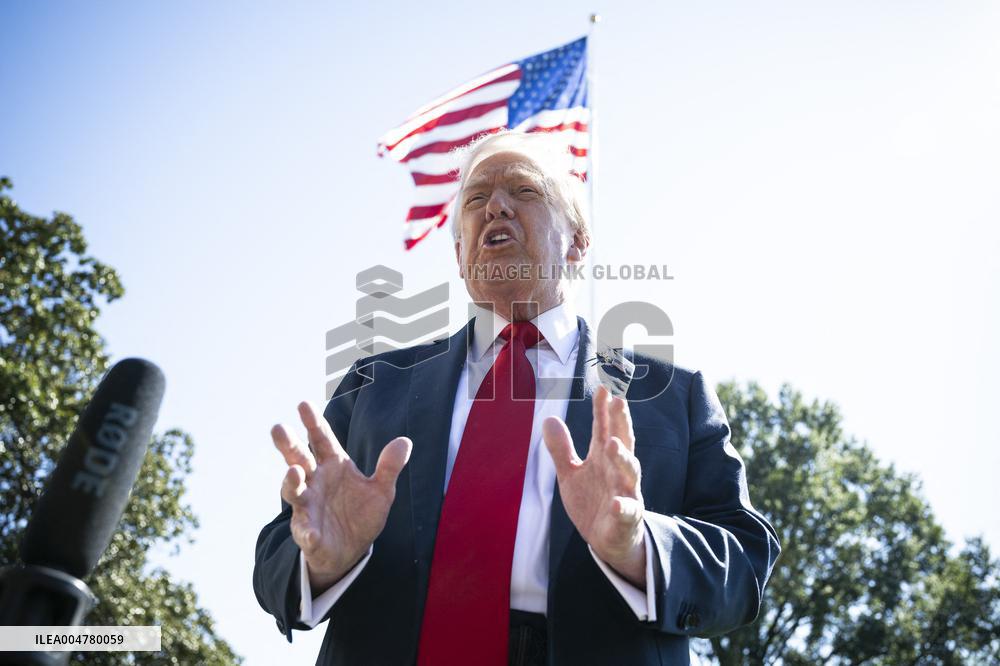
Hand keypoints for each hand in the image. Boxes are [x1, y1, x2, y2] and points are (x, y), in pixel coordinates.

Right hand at [272, 401, 411, 592]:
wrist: (351, 550)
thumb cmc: (360, 514)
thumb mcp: (381, 490)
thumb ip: (389, 467)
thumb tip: (405, 441)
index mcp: (333, 466)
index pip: (322, 440)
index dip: (313, 423)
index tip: (303, 404)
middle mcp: (315, 482)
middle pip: (298, 459)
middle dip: (289, 445)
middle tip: (278, 428)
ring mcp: (308, 507)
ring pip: (294, 491)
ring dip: (292, 482)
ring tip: (294, 472)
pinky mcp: (308, 533)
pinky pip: (305, 532)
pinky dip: (307, 532)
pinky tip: (311, 534)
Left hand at [543, 385, 645, 585]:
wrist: (608, 541)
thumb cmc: (593, 501)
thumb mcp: (571, 473)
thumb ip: (561, 448)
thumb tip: (548, 419)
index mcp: (603, 458)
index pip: (604, 429)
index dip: (603, 410)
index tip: (603, 389)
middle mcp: (617, 470)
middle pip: (621, 442)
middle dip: (621, 423)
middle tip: (619, 401)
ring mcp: (625, 493)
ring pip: (629, 472)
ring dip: (622, 457)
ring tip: (611, 443)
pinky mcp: (627, 517)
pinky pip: (627, 510)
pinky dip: (622, 506)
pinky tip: (615, 502)